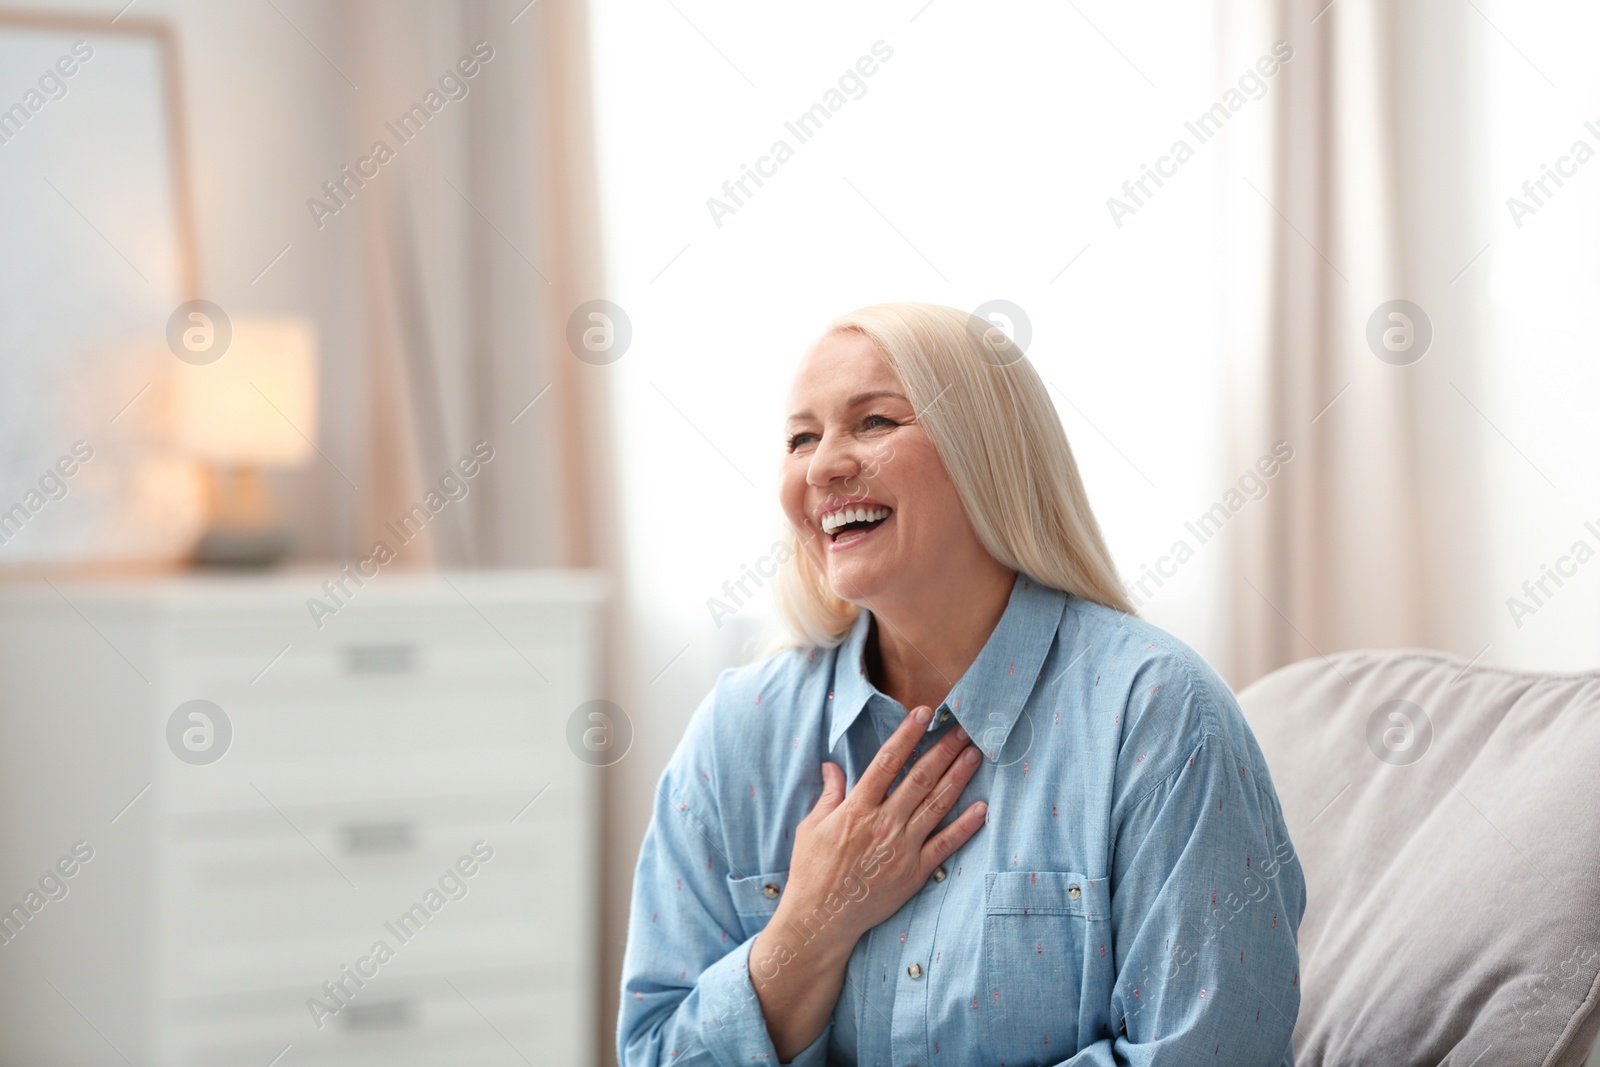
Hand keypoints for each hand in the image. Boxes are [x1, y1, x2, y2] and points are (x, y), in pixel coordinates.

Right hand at [748, 704, 985, 1059]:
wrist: (821, 920)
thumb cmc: (812, 872)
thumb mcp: (812, 827)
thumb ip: (829, 794)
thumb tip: (832, 766)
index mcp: (856, 808)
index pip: (886, 761)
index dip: (907, 735)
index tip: (924, 713)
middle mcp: (883, 823)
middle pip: (920, 778)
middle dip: (944, 749)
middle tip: (965, 727)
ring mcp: (902, 848)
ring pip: (937, 805)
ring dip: (959, 777)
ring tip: (976, 753)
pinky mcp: (915, 872)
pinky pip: (946, 845)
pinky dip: (965, 826)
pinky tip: (982, 808)